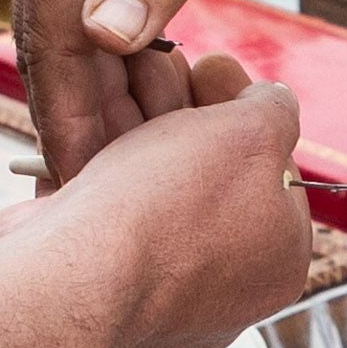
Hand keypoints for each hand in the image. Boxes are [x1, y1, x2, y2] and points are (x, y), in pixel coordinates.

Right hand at [0, 76, 316, 347]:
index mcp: (276, 261)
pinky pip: (101, 206)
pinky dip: (93, 158)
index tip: (212, 68)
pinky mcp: (90, 276)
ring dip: (137, 123)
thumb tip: (275, 101)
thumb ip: (275, 111)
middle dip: (183, 109)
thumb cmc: (171, 207)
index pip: (273, 169)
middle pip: (208, 171)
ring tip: (121, 73)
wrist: (70, 272)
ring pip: (150, 183)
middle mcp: (220, 283)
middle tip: (165, 62)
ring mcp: (150, 285)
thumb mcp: (252, 134)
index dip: (242, 108)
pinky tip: (87, 115)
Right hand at [9, 0, 332, 181]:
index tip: (85, 192)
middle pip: (48, 35)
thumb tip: (105, 39)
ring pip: (69, 17)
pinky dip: (118, 42)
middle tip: (111, 204)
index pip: (52, 32)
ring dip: (101, 87)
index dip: (69, 117)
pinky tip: (152, 87)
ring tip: (141, 166)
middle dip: (78, 118)